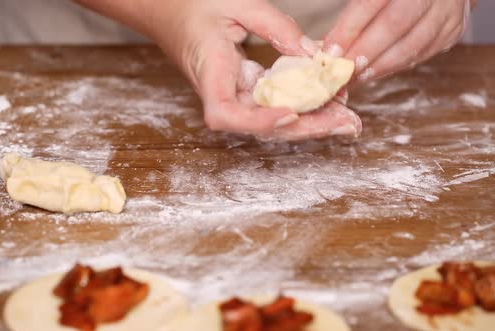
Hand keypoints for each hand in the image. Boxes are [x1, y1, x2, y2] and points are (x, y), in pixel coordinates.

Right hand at [76, 0, 361, 139]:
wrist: (171, 13)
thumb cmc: (196, 6)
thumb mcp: (238, 5)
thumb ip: (276, 28)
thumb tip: (312, 55)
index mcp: (209, 72)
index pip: (223, 114)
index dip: (257, 122)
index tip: (290, 114)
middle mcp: (221, 92)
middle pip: (259, 126)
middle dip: (305, 128)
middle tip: (347, 122)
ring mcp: (233, 95)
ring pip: (272, 120)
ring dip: (311, 122)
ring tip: (349, 119)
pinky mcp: (245, 90)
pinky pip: (275, 103)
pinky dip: (304, 104)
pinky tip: (331, 102)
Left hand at [324, 0, 474, 80]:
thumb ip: (353, 12)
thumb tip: (325, 45)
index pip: (370, 3)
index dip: (348, 29)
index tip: (329, 52)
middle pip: (394, 24)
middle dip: (364, 52)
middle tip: (341, 71)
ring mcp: (447, 10)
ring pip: (412, 44)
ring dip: (379, 65)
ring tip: (355, 77)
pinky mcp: (453, 29)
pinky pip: (423, 53)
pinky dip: (396, 66)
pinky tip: (375, 72)